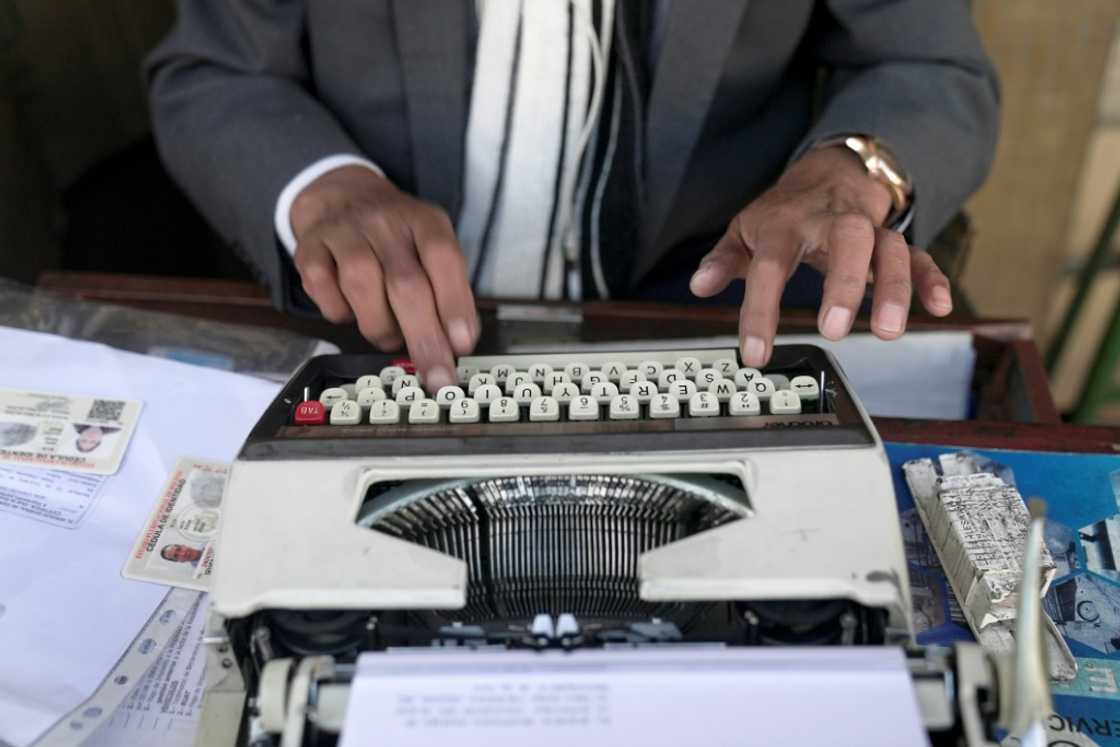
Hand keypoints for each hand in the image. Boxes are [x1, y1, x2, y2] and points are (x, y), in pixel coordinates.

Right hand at [291, 166, 478, 389]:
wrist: (344, 200)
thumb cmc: (397, 240)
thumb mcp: (431, 252)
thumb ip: (448, 292)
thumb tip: (458, 342)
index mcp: (423, 221)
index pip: (443, 259)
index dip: (454, 304)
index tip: (461, 345)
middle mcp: (384, 222)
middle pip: (405, 283)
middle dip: (423, 337)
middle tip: (436, 375)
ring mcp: (344, 233)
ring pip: (361, 286)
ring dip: (381, 326)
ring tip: (391, 336)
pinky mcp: (309, 249)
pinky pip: (324, 292)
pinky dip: (341, 313)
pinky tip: (353, 311)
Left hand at [689, 146, 951, 366]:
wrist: (830, 172)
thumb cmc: (784, 213)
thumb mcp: (746, 230)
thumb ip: (723, 260)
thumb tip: (700, 285)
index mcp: (786, 225)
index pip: (770, 267)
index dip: (759, 311)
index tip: (754, 353)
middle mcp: (831, 223)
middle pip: (845, 242)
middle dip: (842, 285)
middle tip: (834, 330)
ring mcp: (868, 230)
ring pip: (889, 249)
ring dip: (893, 287)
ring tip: (889, 332)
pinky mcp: (894, 241)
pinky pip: (919, 256)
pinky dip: (931, 279)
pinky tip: (939, 307)